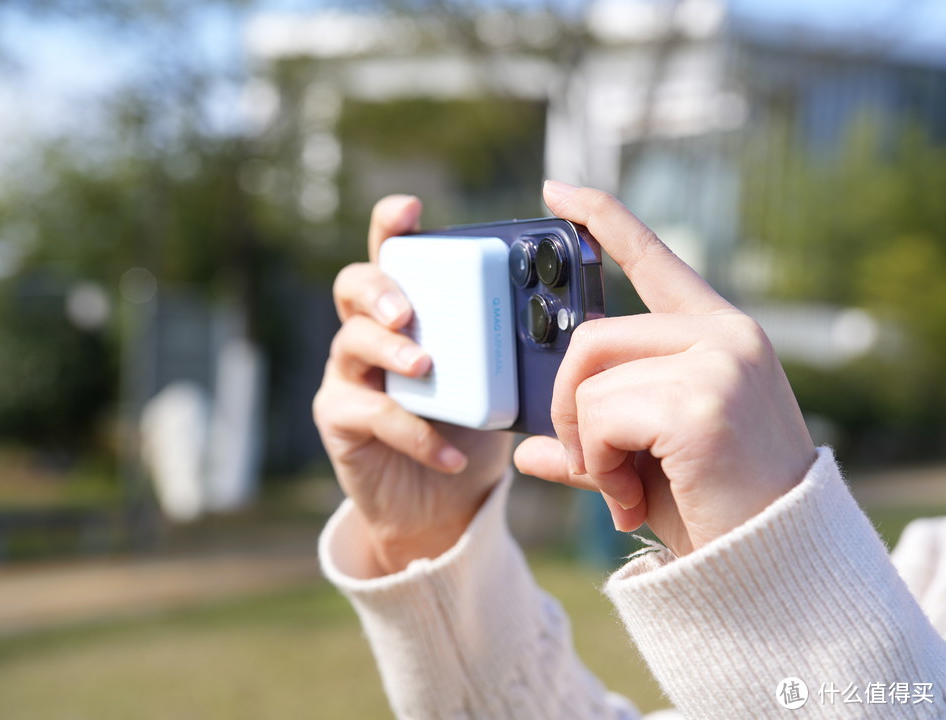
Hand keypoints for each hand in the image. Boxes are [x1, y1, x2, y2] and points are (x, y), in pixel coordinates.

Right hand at [313, 195, 512, 573]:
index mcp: (409, 307)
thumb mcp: (499, 378)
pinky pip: (371, 416)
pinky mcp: (341, 421)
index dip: (391, 224)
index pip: (390, 251)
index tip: (410, 209)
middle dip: (380, 289)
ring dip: (391, 352)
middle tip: (408, 310)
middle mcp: (370, 331)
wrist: (444, 503)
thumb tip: (578, 317)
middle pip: (352, 285)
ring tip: (424, 367)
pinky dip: (414, 433)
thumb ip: (515, 345)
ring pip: (351, 343)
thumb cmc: (474, 427)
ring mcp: (349, 375)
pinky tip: (451, 454)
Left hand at [515, 181, 816, 556]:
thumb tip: (525, 452)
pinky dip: (598, 464)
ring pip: (591, 383)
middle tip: (587, 461)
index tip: (558, 191)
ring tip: (622, 489)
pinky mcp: (700, 401)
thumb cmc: (715, 506)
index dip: (602, 219)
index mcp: (718, 333)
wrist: (769, 564)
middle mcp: (725, 334)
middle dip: (569, 408)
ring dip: (588, 446)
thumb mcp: (647, 460)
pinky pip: (600, 416)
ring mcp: (718, 362)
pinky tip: (631, 498)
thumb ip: (591, 442)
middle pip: (591, 338)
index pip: (654, 259)